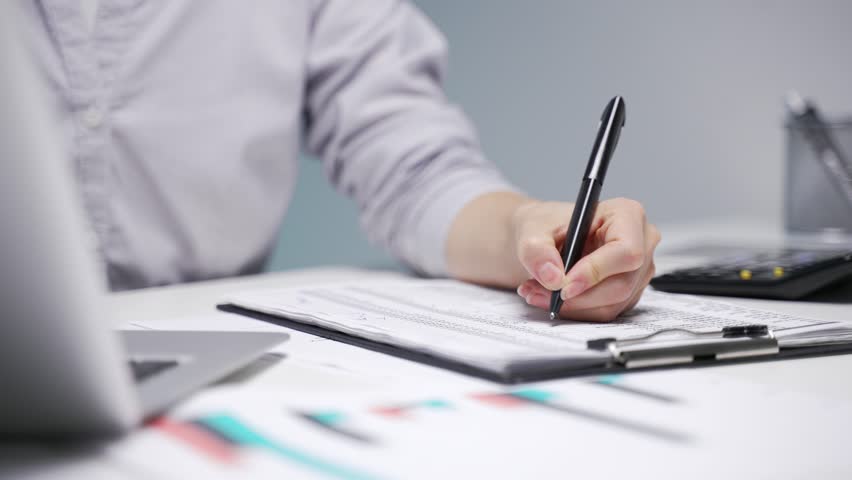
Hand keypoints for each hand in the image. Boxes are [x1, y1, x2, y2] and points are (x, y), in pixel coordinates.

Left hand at [512, 198, 659, 321]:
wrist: (544, 238)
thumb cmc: (546, 226)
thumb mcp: (532, 232)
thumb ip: (538, 252)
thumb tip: (553, 278)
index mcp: (626, 214)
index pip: (625, 251)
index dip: (596, 272)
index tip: (563, 286)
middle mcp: (641, 243)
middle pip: (621, 284)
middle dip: (577, 297)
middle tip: (539, 293)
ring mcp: (638, 271)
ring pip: (612, 304)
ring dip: (572, 306)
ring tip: (538, 293)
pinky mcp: (629, 293)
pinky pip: (605, 312)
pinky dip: (576, 310)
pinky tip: (552, 297)